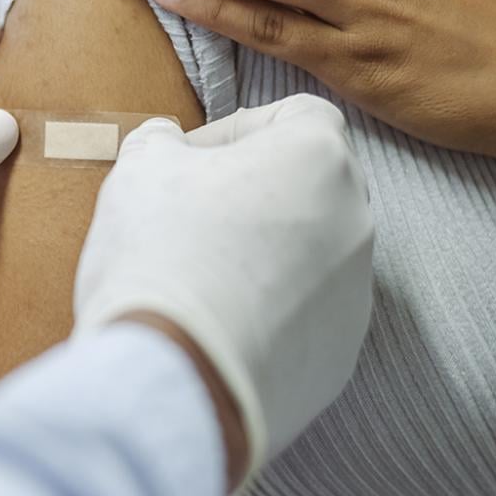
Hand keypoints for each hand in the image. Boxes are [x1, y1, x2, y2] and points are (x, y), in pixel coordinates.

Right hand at [74, 95, 374, 487]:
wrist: (171, 380)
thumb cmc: (159, 255)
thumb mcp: (141, 168)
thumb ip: (161, 141)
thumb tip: (167, 144)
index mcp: (318, 158)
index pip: (296, 115)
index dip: (238, 128)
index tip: (190, 158)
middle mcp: (355, 222)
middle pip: (309, 187)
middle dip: (253, 192)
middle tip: (190, 214)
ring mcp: (354, 295)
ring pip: (311, 254)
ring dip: (264, 254)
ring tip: (198, 276)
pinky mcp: (339, 357)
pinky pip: (305, 318)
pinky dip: (268, 314)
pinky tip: (214, 325)